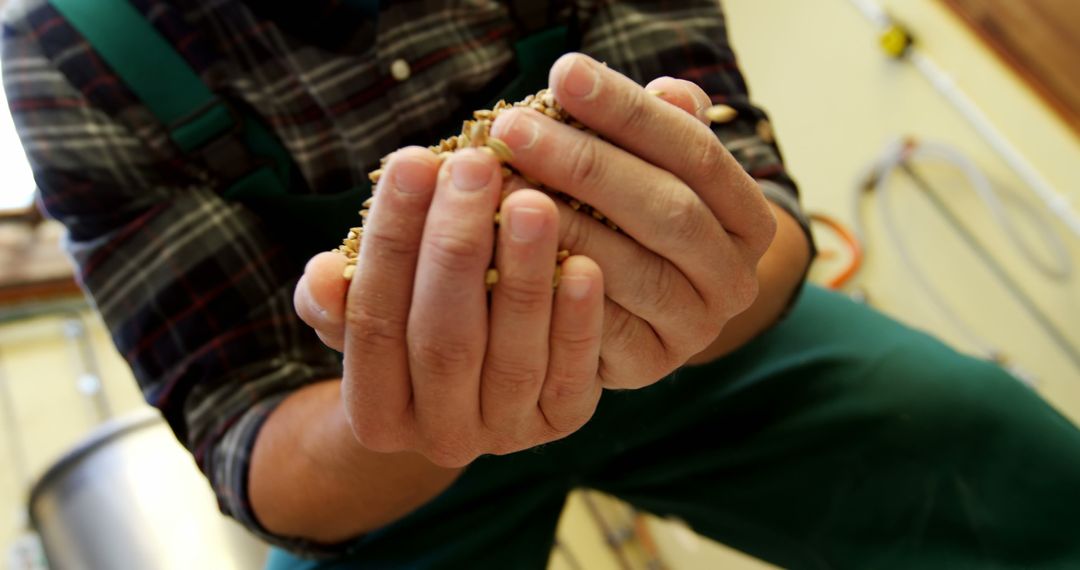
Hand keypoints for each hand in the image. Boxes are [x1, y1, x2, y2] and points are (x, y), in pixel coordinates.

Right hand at [296, 148, 604, 466]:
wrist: (476, 392)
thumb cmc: (412, 323)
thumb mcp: (365, 313)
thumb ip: (337, 297)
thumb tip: (320, 274)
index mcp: (375, 413)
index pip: (374, 320)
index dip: (391, 239)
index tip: (413, 160)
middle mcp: (439, 437)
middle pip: (443, 339)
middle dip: (457, 246)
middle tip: (476, 166)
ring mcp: (504, 434)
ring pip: (512, 356)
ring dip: (523, 275)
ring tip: (533, 201)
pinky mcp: (562, 423)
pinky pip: (572, 374)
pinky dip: (577, 320)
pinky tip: (584, 265)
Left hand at [487, 53, 776, 386]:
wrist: (631, 315)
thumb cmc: (631, 220)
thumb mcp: (650, 168)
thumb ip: (658, 131)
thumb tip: (669, 92)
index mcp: (748, 217)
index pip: (696, 151)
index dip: (630, 112)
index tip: (565, 74)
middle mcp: (735, 277)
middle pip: (669, 210)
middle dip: (586, 164)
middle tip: (514, 130)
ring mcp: (696, 327)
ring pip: (634, 269)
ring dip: (561, 224)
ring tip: (500, 186)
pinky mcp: (648, 365)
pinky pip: (601, 326)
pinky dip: (553, 285)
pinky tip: (503, 250)